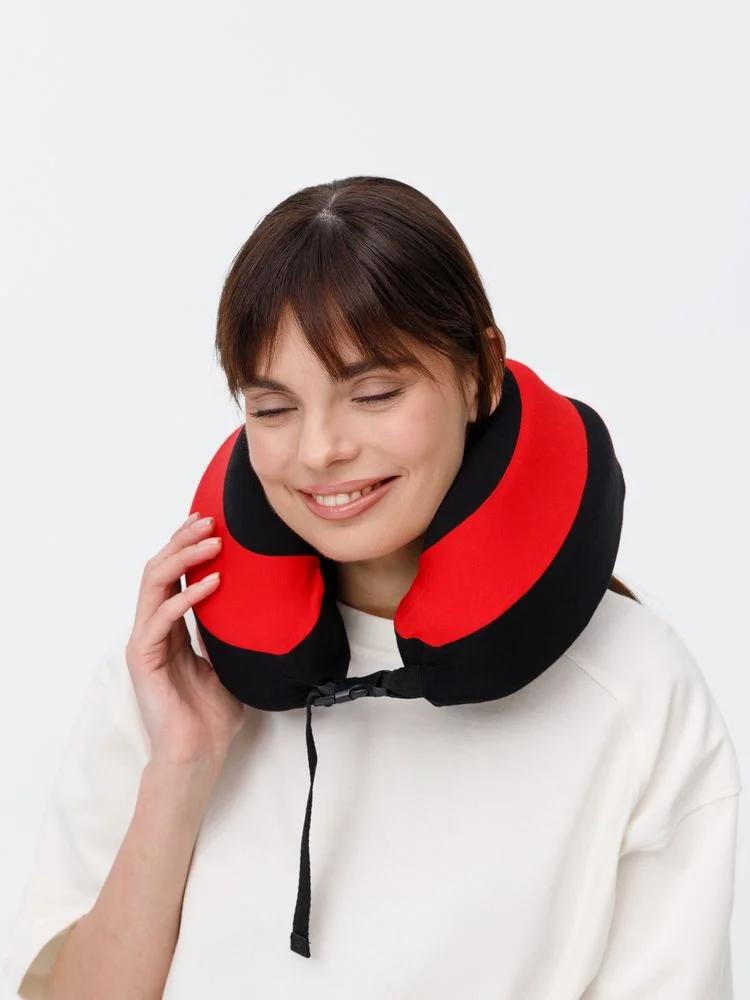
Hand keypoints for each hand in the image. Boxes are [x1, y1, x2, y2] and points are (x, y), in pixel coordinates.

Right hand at [125, 513, 244, 771]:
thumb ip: (234, 628)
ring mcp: (147, 639)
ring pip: (154, 581)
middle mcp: (154, 626)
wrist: (199, 751)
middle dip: (183, 539)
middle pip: (159, 566)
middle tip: (210, 519)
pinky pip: (162, 617)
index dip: (186, 543)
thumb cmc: (213, 710)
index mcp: (171, 624)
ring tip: (211, 542)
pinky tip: (212, 583)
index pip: (172, 572)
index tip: (210, 520)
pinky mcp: (144, 657)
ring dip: (182, 556)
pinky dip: (186, 595)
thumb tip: (264, 599)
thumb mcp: (232, 657)